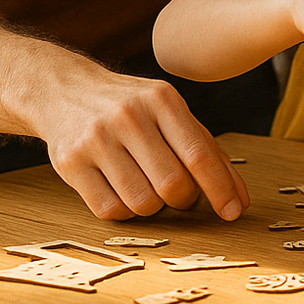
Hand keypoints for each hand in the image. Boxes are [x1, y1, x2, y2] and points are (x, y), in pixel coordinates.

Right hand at [31, 65, 248, 221]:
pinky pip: (109, 210)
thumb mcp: (170, 112)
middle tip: (180, 194)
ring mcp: (96, 138)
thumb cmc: (132, 107)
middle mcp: (129, 116)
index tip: (233, 212)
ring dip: (153, 207)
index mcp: (162, 100)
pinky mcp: (70, 162)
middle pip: (172, 184)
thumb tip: (238, 197)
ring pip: (142, 203)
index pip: (198, 154)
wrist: (64, 90)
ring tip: (148, 187)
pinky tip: (123, 191)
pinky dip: (125, 211)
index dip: (220, 189)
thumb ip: (207, 149)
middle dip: (184, 200)